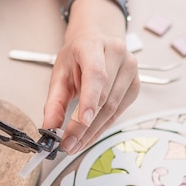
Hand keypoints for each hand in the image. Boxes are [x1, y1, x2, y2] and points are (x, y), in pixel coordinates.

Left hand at [42, 0, 139, 154]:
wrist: (96, 40)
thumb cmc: (77, 55)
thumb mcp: (59, 72)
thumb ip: (53, 101)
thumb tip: (50, 127)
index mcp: (93, 45)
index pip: (96, 74)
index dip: (90, 100)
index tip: (81, 122)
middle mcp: (117, 54)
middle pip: (104, 97)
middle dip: (85, 126)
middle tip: (69, 144)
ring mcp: (130, 69)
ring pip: (113, 108)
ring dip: (93, 132)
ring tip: (76, 145)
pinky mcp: (135, 86)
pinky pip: (118, 112)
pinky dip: (102, 127)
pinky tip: (89, 137)